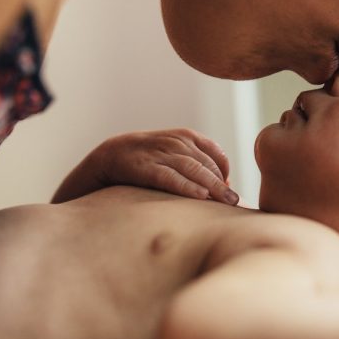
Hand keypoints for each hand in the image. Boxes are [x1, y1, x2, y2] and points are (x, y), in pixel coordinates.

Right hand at [52, 129, 239, 204]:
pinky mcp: (141, 166)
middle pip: (204, 161)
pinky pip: (168, 176)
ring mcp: (155, 152)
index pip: (212, 150)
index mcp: (181, 136)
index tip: (229, 187)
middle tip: (235, 202)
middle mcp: (170, 141)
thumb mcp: (170, 157)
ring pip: (190, 167)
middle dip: (221, 182)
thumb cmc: (143, 164)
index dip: (224, 168)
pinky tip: (200, 196)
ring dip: (210, 185)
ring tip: (225, 202)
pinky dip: (185, 185)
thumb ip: (194, 165)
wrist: (103, 159)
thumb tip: (224, 186)